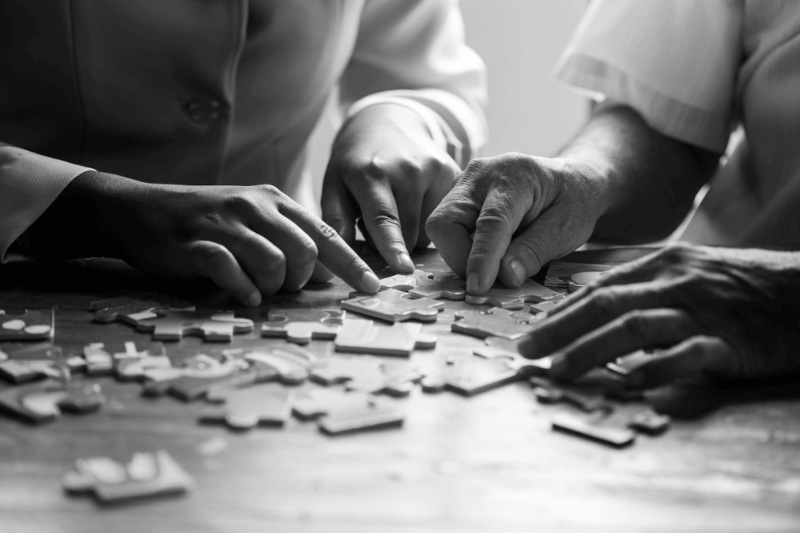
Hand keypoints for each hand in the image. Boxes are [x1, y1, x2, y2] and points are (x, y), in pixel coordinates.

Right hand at [27, 172, 380, 305]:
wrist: (139, 211)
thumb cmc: (204, 222)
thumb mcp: (251, 221)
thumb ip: (287, 240)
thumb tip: (326, 275)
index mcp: (275, 202)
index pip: (325, 235)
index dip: (352, 264)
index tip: (373, 287)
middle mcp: (255, 208)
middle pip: (304, 252)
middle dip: (299, 280)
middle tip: (278, 286)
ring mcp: (226, 224)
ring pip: (273, 262)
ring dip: (270, 287)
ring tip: (256, 290)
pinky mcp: (197, 243)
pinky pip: (232, 271)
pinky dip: (242, 289)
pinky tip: (241, 295)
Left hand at [321, 104, 460, 272]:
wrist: (388, 121)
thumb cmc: (355, 162)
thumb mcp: (334, 184)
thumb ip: (335, 220)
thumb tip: (340, 258)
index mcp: (372, 173)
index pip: (384, 218)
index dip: (393, 247)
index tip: (403, 269)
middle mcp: (409, 170)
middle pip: (409, 235)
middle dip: (394, 243)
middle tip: (379, 223)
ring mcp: (435, 169)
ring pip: (430, 231)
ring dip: (413, 233)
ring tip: (399, 209)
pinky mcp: (454, 173)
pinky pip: (446, 217)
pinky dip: (431, 220)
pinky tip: (418, 201)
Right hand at [426, 153, 608, 292]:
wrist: (570, 179)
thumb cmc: (573, 201)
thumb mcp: (567, 229)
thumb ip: (534, 252)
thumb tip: (505, 277)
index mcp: (515, 176)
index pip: (490, 222)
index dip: (481, 257)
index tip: (478, 287)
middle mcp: (481, 174)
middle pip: (445, 221)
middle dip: (460, 256)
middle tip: (490, 275)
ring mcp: (464, 183)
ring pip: (441, 227)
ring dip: (462, 253)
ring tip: (497, 257)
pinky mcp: (457, 195)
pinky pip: (447, 228)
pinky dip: (463, 246)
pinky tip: (490, 247)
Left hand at [518, 243, 799, 386]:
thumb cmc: (742, 286)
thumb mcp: (689, 273)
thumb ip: (645, 287)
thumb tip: (596, 308)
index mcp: (661, 266)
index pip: (598, 288)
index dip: (560, 311)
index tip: (529, 331)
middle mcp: (675, 283)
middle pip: (606, 304)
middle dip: (559, 328)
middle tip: (526, 350)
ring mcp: (702, 311)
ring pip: (636, 326)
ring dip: (592, 349)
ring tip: (559, 370)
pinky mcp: (730, 341)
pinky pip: (687, 354)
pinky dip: (657, 369)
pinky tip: (631, 384)